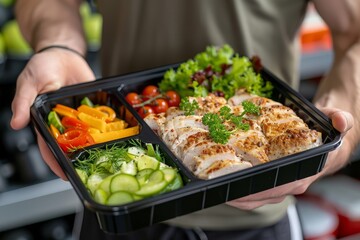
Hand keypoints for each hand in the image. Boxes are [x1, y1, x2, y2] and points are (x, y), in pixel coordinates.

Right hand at [10, 49, 95, 179]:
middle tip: (87, 171)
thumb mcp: (29, 82)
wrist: (64, 53)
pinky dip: (103, 127)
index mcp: (43, 119)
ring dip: (91, 145)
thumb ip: (23, 102)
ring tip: (101, 159)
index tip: (63, 174)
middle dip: (76, 157)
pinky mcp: (90, 107)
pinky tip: (111, 136)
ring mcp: (77, 114)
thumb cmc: (42, 66)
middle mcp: (61, 120)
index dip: (54, 160)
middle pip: (68, 143)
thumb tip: (15, 123)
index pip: (47, 144)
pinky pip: (97, 119)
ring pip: (84, 134)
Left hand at [227, 108, 352, 209]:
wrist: (328, 144)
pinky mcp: (272, 183)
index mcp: (304, 174)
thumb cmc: (327, 135)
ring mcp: (280, 186)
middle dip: (238, 192)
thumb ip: (339, 118)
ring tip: (213, 184)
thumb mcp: (334, 120)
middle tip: (215, 183)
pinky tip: (223, 180)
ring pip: (255, 198)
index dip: (257, 188)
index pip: (278, 186)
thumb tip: (340, 120)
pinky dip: (238, 189)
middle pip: (261, 196)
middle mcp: (291, 184)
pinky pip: (253, 192)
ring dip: (234, 193)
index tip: (237, 185)